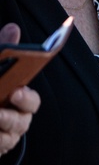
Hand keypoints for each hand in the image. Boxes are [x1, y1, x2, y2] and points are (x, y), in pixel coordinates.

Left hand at [0, 23, 39, 155]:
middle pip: (21, 121)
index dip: (27, 98)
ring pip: (7, 135)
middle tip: (2, 105)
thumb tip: (14, 28)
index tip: (16, 93)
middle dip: (11, 116)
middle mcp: (16, 119)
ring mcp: (6, 136)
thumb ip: (3, 51)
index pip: (30, 100)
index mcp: (17, 100)